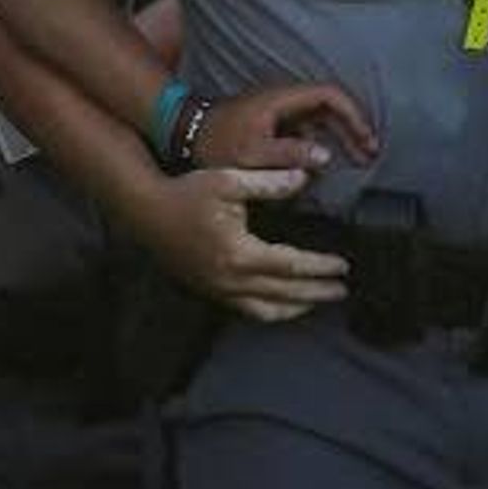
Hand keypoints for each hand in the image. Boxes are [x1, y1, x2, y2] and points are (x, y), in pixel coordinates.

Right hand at [130, 164, 346, 320]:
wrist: (144, 210)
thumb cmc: (186, 193)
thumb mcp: (229, 181)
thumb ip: (271, 183)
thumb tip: (305, 177)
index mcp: (239, 254)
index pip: (291, 267)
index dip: (320, 268)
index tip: (343, 266)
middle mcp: (229, 279)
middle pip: (284, 293)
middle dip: (316, 293)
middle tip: (342, 290)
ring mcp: (216, 289)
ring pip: (264, 309)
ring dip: (295, 307)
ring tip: (319, 301)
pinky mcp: (207, 290)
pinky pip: (244, 309)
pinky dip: (269, 310)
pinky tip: (283, 304)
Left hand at [195, 78, 380, 173]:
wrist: (185, 134)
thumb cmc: (215, 144)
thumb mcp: (251, 154)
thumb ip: (289, 155)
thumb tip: (326, 157)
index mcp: (282, 101)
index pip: (330, 96)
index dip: (354, 115)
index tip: (365, 139)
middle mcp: (285, 101)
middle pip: (332, 107)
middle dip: (354, 129)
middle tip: (370, 154)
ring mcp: (280, 112)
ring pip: (323, 119)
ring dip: (342, 137)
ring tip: (358, 159)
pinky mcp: (275, 124)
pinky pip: (310, 129)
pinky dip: (325, 143)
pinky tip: (326, 163)